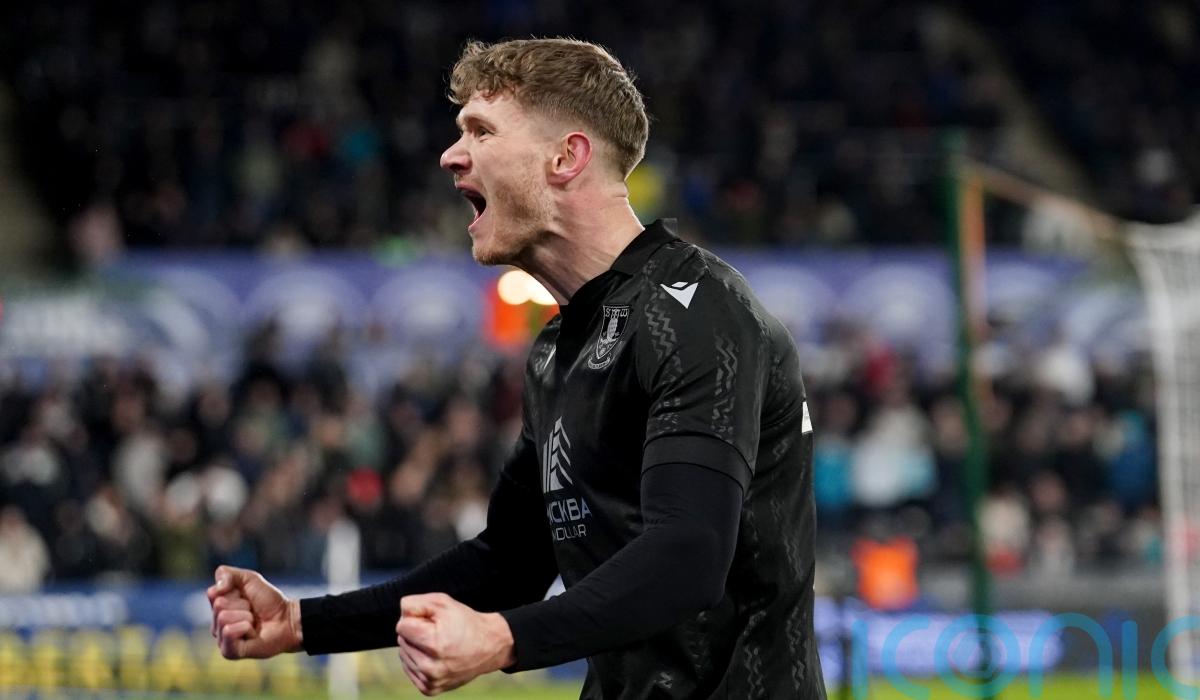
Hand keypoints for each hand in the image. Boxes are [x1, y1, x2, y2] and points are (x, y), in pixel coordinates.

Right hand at [206, 564, 303, 658]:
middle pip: (218, 605)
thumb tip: (214, 589)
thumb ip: (226, 574)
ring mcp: (222, 639)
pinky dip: (245, 628)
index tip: (245, 596)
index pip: (213, 593)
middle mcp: (217, 624)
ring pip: (223, 618)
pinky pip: (229, 632)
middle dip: (241, 604)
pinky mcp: (229, 652)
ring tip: (254, 622)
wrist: (287, 618)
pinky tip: (252, 632)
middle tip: (252, 610)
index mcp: (218, 607)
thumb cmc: (268, 600)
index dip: (233, 590)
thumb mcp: (249, 578)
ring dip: (246, 616)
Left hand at [395, 593, 515, 695]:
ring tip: (438, 644)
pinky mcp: (430, 689)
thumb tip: (401, 613)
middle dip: (416, 633)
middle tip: (438, 631)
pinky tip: (434, 656)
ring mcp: (430, 680)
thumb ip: (415, 603)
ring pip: (404, 655)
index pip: (402, 626)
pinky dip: (418, 660)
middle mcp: (430, 667)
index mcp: (434, 644)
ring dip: (416, 647)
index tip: (432, 620)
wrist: (489, 646)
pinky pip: (410, 669)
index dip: (417, 618)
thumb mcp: (443, 603)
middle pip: (402, 640)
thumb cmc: (466, 623)